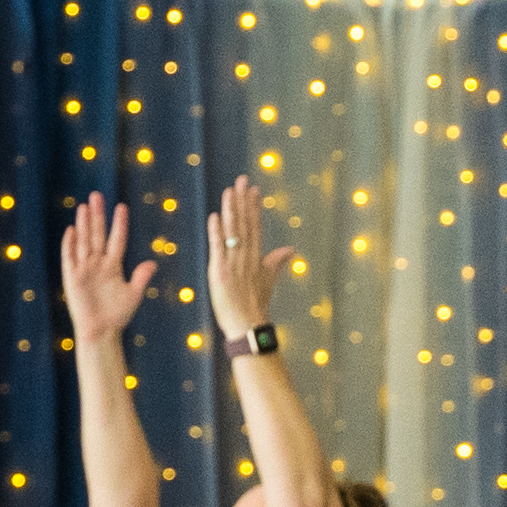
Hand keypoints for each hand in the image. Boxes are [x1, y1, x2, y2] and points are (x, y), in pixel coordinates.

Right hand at [58, 192, 156, 343]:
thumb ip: (141, 278)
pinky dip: (70, 244)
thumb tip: (153, 263)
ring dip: (84, 224)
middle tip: (97, 195)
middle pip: (98, 234)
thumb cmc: (118, 315)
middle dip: (98, 215)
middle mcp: (98, 263)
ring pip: (84, 241)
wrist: (101, 332)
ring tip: (84, 206)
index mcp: (113, 265)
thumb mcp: (133, 295)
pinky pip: (70, 257)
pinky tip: (71, 230)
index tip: (121, 207)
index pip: (117, 239)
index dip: (119, 224)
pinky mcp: (72, 278)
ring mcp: (84, 269)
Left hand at [204, 174, 296, 343]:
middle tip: (241, 181)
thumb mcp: (268, 280)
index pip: (255, 227)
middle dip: (243, 201)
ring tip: (229, 191)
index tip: (253, 190)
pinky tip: (215, 216)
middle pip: (245, 224)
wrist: (247, 325)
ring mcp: (233, 264)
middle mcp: (246, 257)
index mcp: (257, 258)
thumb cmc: (255, 305)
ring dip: (231, 210)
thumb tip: (291, 248)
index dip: (254, 208)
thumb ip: (277, 261)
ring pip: (233, 232)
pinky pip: (218, 247)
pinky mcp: (219, 271)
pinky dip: (216, 232)